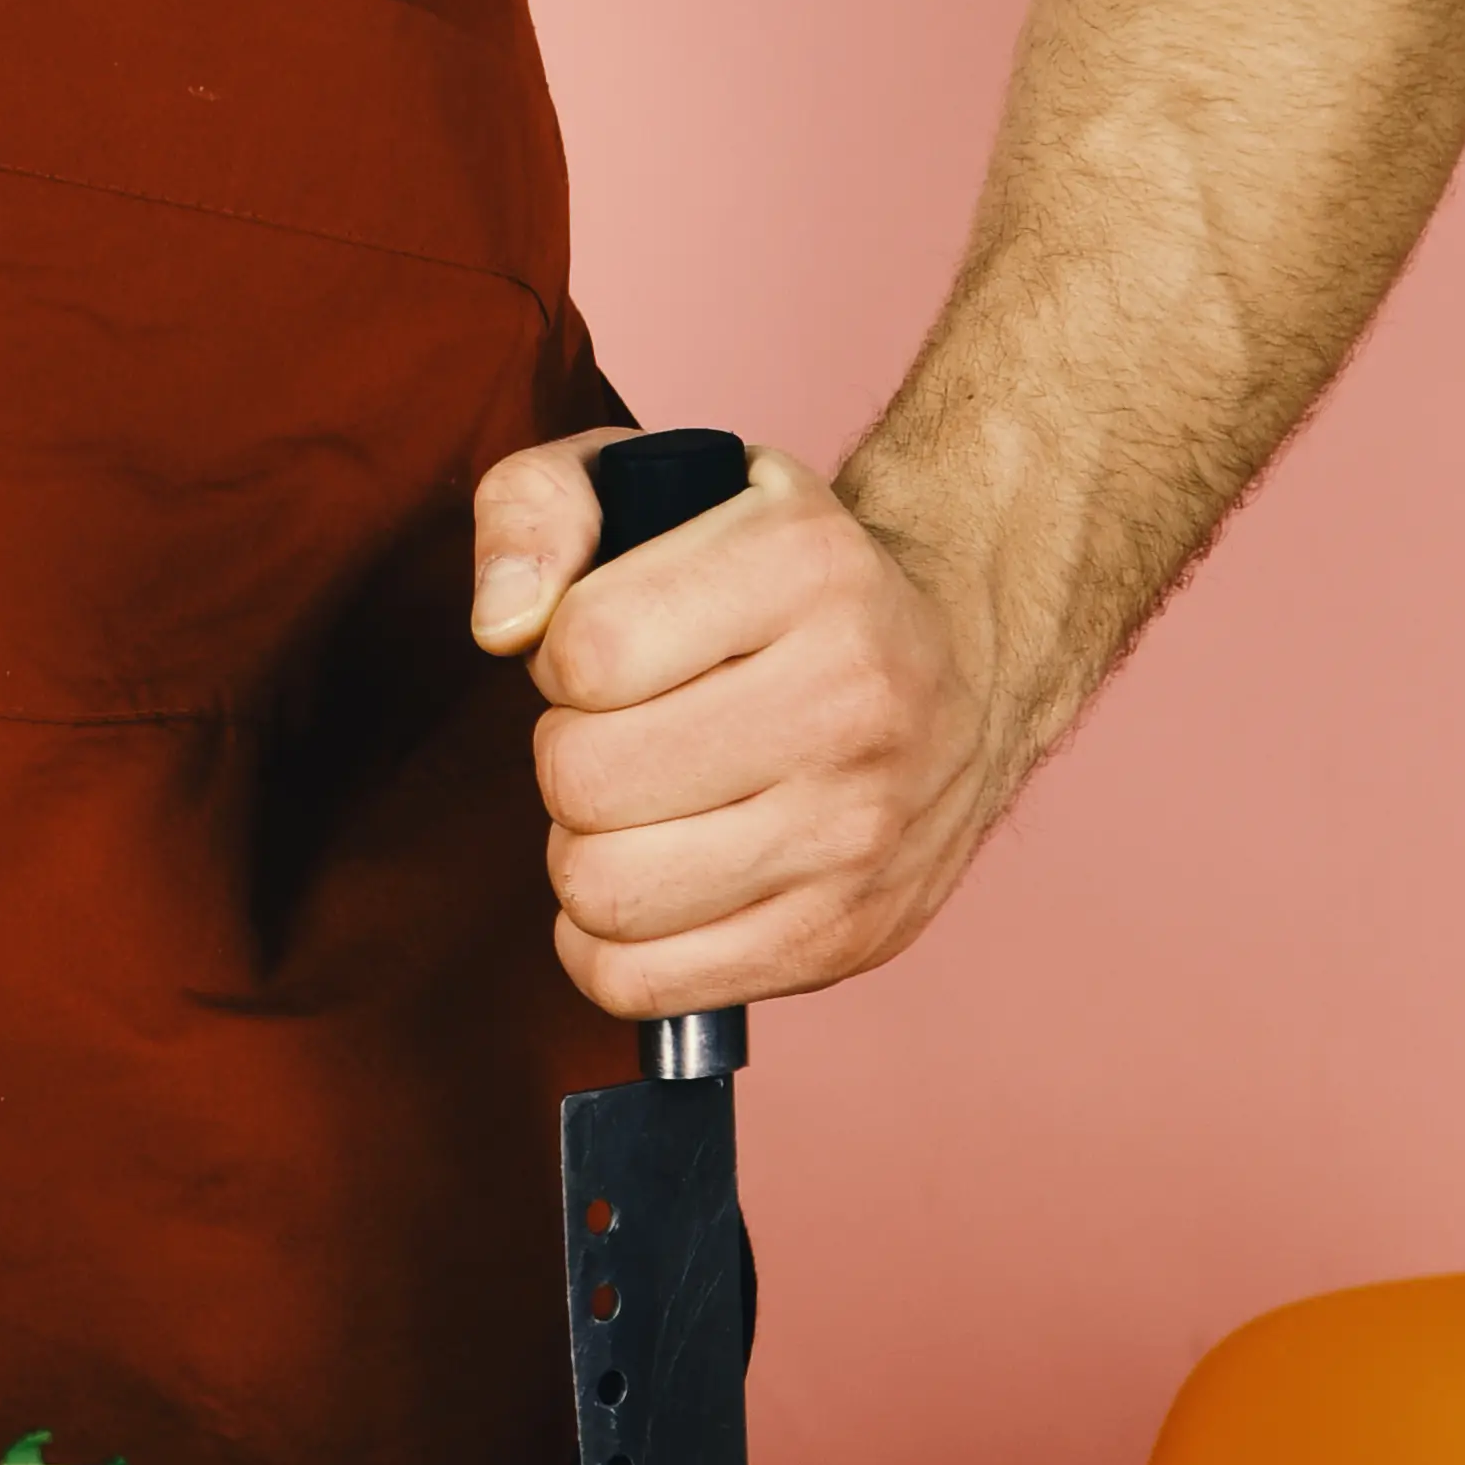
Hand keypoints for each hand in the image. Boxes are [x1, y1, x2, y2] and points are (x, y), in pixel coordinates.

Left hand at [465, 436, 1020, 1014]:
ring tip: (638, 808)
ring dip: (583, 852)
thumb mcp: (656, 481)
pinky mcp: (848, 935)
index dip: (558, 653)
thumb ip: (534, 509)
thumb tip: (500, 628)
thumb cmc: (770, 571)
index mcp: (805, 565)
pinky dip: (605, 946)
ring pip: (605, 891)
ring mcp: (860, 832)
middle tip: (621, 731)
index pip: (585, 650)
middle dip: (568, 755)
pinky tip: (644, 884)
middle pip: (585, 780)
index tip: (608, 644)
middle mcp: (851, 699)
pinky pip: (645, 983)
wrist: (964, 655)